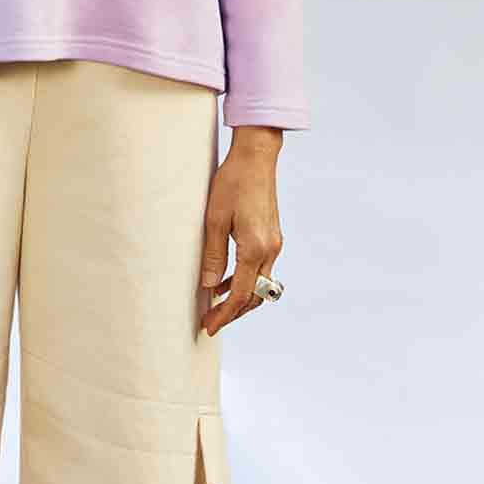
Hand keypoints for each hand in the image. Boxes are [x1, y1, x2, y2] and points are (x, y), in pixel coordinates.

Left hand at [198, 129, 283, 335]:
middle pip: (255, 296)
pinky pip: (261, 268)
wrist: (256, 157)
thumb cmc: (232, 182)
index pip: (241, 294)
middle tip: (210, 322)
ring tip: (216, 305)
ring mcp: (274, 243)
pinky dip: (246, 280)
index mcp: (255, 248)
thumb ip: (213, 255)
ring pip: (260, 284)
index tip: (209, 326)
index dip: (225, 314)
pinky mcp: (272, 236)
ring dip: (240, 298)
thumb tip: (210, 286)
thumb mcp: (214, 219)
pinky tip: (227, 280)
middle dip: (233, 312)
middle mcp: (270, 250)